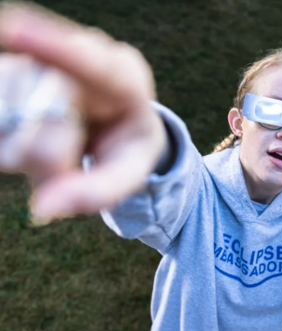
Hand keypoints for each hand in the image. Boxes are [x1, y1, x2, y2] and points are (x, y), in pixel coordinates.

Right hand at [0, 3, 165, 223]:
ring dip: (23, 151)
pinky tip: (30, 132)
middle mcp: (82, 58)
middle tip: (66, 168)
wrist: (116, 122)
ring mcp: (42, 58)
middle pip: (42, 107)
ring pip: (6, 111)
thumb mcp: (129, 170)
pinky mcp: (11, 71)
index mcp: (126, 78)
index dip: (54, 47)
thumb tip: (45, 206)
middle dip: (48, 158)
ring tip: (56, 145)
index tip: (14, 30)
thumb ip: (98, 191)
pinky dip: (6, 140)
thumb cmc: (124, 144)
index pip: (94, 63)